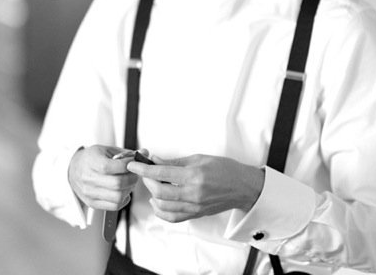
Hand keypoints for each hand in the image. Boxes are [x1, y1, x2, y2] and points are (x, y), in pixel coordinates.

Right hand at [68, 145, 141, 211]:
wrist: (72, 169)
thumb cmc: (91, 159)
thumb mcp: (105, 150)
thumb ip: (125, 153)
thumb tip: (144, 153)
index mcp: (91, 162)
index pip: (113, 167)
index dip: (128, 165)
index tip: (133, 163)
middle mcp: (89, 178)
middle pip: (118, 183)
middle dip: (132, 178)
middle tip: (134, 174)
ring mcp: (90, 193)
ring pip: (118, 197)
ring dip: (129, 190)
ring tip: (128, 182)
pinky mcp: (92, 203)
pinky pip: (114, 206)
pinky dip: (123, 199)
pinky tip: (123, 191)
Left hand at [126, 154, 264, 222]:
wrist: (243, 187)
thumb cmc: (224, 169)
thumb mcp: (198, 158)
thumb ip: (174, 162)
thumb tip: (154, 160)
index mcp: (194, 176)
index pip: (162, 173)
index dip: (143, 169)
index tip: (133, 164)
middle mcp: (194, 193)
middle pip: (160, 192)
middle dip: (147, 181)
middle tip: (145, 172)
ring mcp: (195, 206)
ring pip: (163, 206)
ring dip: (152, 195)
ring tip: (153, 184)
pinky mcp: (196, 214)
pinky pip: (172, 217)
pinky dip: (160, 210)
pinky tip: (157, 201)